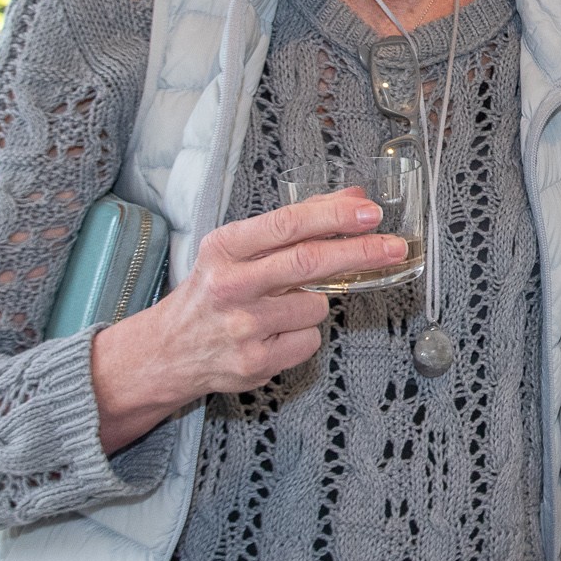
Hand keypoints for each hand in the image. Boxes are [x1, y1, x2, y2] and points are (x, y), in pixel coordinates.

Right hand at [90, 189, 405, 451]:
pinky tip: (274, 334)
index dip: (334, 216)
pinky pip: (309, 340)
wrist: (167, 352)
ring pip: (316, 307)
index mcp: (224, 248)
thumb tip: (352, 198)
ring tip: (280, 308)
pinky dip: (302, 335)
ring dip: (315, 304)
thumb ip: (297, 222)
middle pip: (309, 263)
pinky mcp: (255, 362)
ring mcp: (242, 327)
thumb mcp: (239, 248)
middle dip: (360, 252)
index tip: (369, 212)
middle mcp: (230, 286)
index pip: (288, 224)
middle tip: (393, 247)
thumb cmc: (210, 293)